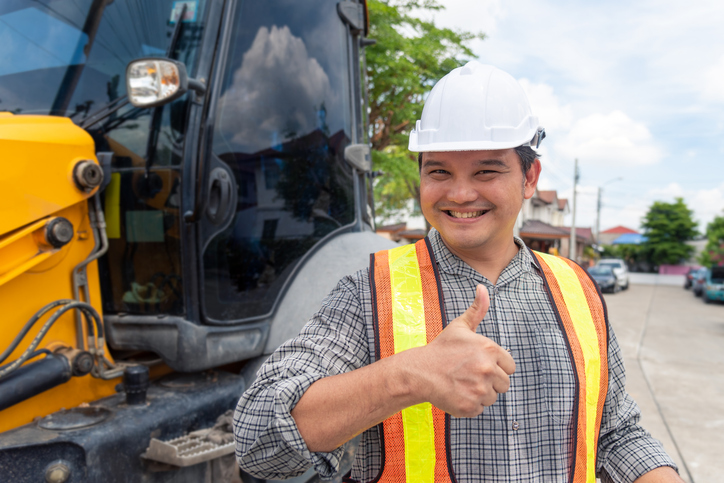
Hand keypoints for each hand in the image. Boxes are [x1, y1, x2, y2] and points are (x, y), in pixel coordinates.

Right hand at [412, 284, 515, 417]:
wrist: (419, 372)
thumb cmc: (442, 349)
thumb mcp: (460, 327)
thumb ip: (477, 309)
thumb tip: (483, 287)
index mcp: (490, 350)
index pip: (510, 367)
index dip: (496, 366)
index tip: (478, 364)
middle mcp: (488, 369)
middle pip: (504, 384)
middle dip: (489, 381)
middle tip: (468, 374)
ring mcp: (479, 389)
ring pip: (492, 397)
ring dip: (480, 393)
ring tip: (461, 383)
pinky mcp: (471, 406)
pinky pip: (480, 409)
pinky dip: (470, 404)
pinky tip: (457, 393)